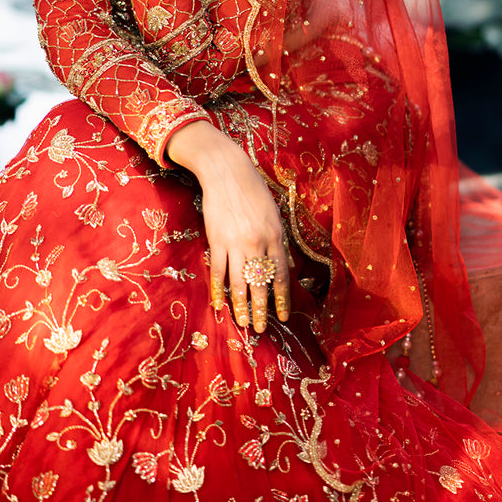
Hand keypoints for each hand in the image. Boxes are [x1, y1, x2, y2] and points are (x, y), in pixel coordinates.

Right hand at [167, 122, 290, 332]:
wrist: (227, 172)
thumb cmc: (253, 192)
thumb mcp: (274, 215)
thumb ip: (278, 242)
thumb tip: (284, 266)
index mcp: (275, 237)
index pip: (281, 276)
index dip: (282, 299)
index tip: (283, 316)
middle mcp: (257, 243)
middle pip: (260, 285)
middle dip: (261, 310)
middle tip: (260, 329)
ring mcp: (236, 243)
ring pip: (239, 283)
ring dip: (241, 306)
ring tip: (241, 324)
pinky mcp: (217, 241)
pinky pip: (218, 272)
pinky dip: (219, 290)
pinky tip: (220, 305)